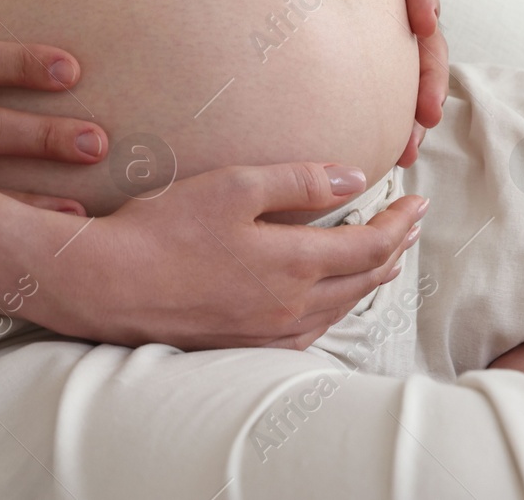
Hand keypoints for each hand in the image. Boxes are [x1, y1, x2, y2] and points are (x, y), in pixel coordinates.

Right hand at [41, 161, 427, 349]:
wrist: (107, 285)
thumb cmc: (163, 229)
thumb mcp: (233, 186)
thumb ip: (299, 181)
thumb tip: (355, 179)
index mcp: (295, 262)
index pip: (371, 244)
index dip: (400, 222)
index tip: (416, 201)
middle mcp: (292, 304)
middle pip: (364, 280)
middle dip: (393, 249)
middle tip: (407, 227)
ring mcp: (268, 330)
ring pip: (339, 308)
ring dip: (367, 280)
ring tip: (380, 259)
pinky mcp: (244, 344)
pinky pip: (309, 331)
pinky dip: (333, 308)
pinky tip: (325, 300)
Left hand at [282, 0, 447, 163]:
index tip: (425, 20)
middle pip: (424, 27)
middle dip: (428, 71)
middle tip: (426, 111)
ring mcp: (389, 12)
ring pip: (414, 60)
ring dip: (414, 103)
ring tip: (408, 145)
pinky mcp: (376, 39)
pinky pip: (391, 77)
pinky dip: (392, 110)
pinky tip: (387, 149)